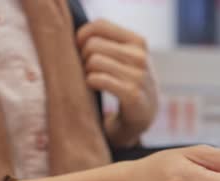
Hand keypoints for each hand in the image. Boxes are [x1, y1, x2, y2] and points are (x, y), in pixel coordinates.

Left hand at [77, 19, 157, 147]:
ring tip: (93, 81)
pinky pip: (98, 79)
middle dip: (83, 58)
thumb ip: (106, 43)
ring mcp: (139, 76)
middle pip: (92, 45)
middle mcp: (141, 56)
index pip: (100, 25)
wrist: (143, 116)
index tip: (80, 51)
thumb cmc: (126, 82)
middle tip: (88, 71)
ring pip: (93, 61)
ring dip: (87, 73)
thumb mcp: (124, 57)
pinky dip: (91, 83)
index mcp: (138, 42)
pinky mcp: (132, 94)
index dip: (82, 36)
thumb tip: (77, 38)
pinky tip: (95, 89)